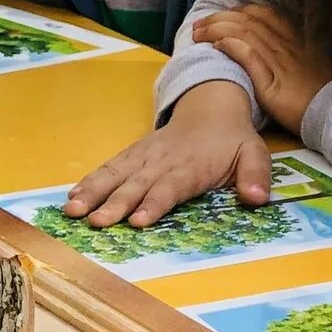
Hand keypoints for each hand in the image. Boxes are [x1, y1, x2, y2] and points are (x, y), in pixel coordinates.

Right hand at [64, 81, 269, 228]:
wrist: (211, 108)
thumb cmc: (232, 139)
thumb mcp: (254, 153)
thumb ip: (256, 176)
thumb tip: (258, 198)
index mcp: (191, 165)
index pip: (170, 187)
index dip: (154, 202)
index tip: (138, 220)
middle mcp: (162, 161)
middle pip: (137, 184)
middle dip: (116, 203)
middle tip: (97, 222)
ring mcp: (143, 156)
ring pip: (116, 174)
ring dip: (94, 193)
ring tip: (74, 211)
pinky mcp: (132, 154)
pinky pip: (109, 167)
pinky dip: (90, 182)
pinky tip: (73, 198)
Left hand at [191, 6, 331, 133]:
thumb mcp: (319, 65)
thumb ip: (300, 56)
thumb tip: (285, 54)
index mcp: (298, 40)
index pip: (265, 15)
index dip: (240, 11)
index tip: (224, 15)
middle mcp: (288, 46)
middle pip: (248, 20)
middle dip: (220, 18)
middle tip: (200, 23)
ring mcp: (280, 63)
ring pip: (244, 34)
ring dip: (217, 30)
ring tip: (198, 34)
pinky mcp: (273, 84)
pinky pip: (249, 57)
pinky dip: (231, 47)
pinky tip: (217, 46)